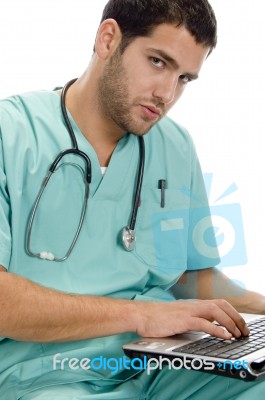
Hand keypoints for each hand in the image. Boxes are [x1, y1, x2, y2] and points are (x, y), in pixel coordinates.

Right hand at [135, 299, 249, 338]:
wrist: (141, 315)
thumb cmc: (156, 318)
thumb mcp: (178, 316)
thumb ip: (191, 319)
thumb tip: (204, 327)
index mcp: (192, 304)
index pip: (218, 303)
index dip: (232, 312)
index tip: (239, 324)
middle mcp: (193, 305)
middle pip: (221, 305)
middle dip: (235, 317)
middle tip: (243, 330)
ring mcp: (188, 311)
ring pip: (216, 312)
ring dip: (230, 323)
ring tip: (237, 334)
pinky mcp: (182, 320)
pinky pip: (204, 323)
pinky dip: (217, 330)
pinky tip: (224, 336)